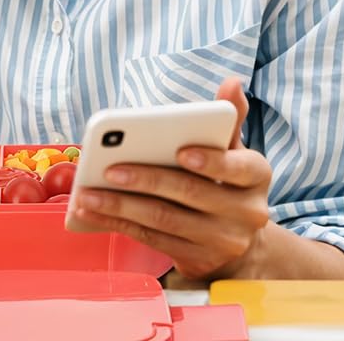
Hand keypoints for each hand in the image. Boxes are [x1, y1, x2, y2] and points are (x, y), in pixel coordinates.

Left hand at [66, 79, 271, 281]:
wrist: (240, 241)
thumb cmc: (228, 180)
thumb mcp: (233, 149)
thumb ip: (228, 117)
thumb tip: (232, 82)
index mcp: (256, 177)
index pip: (237, 167)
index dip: (210, 160)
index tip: (179, 150)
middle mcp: (247, 213)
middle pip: (190, 193)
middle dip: (146, 180)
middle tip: (108, 169)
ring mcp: (222, 242)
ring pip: (165, 220)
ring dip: (121, 207)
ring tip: (87, 194)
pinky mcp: (198, 261)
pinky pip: (152, 240)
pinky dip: (118, 225)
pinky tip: (92, 212)